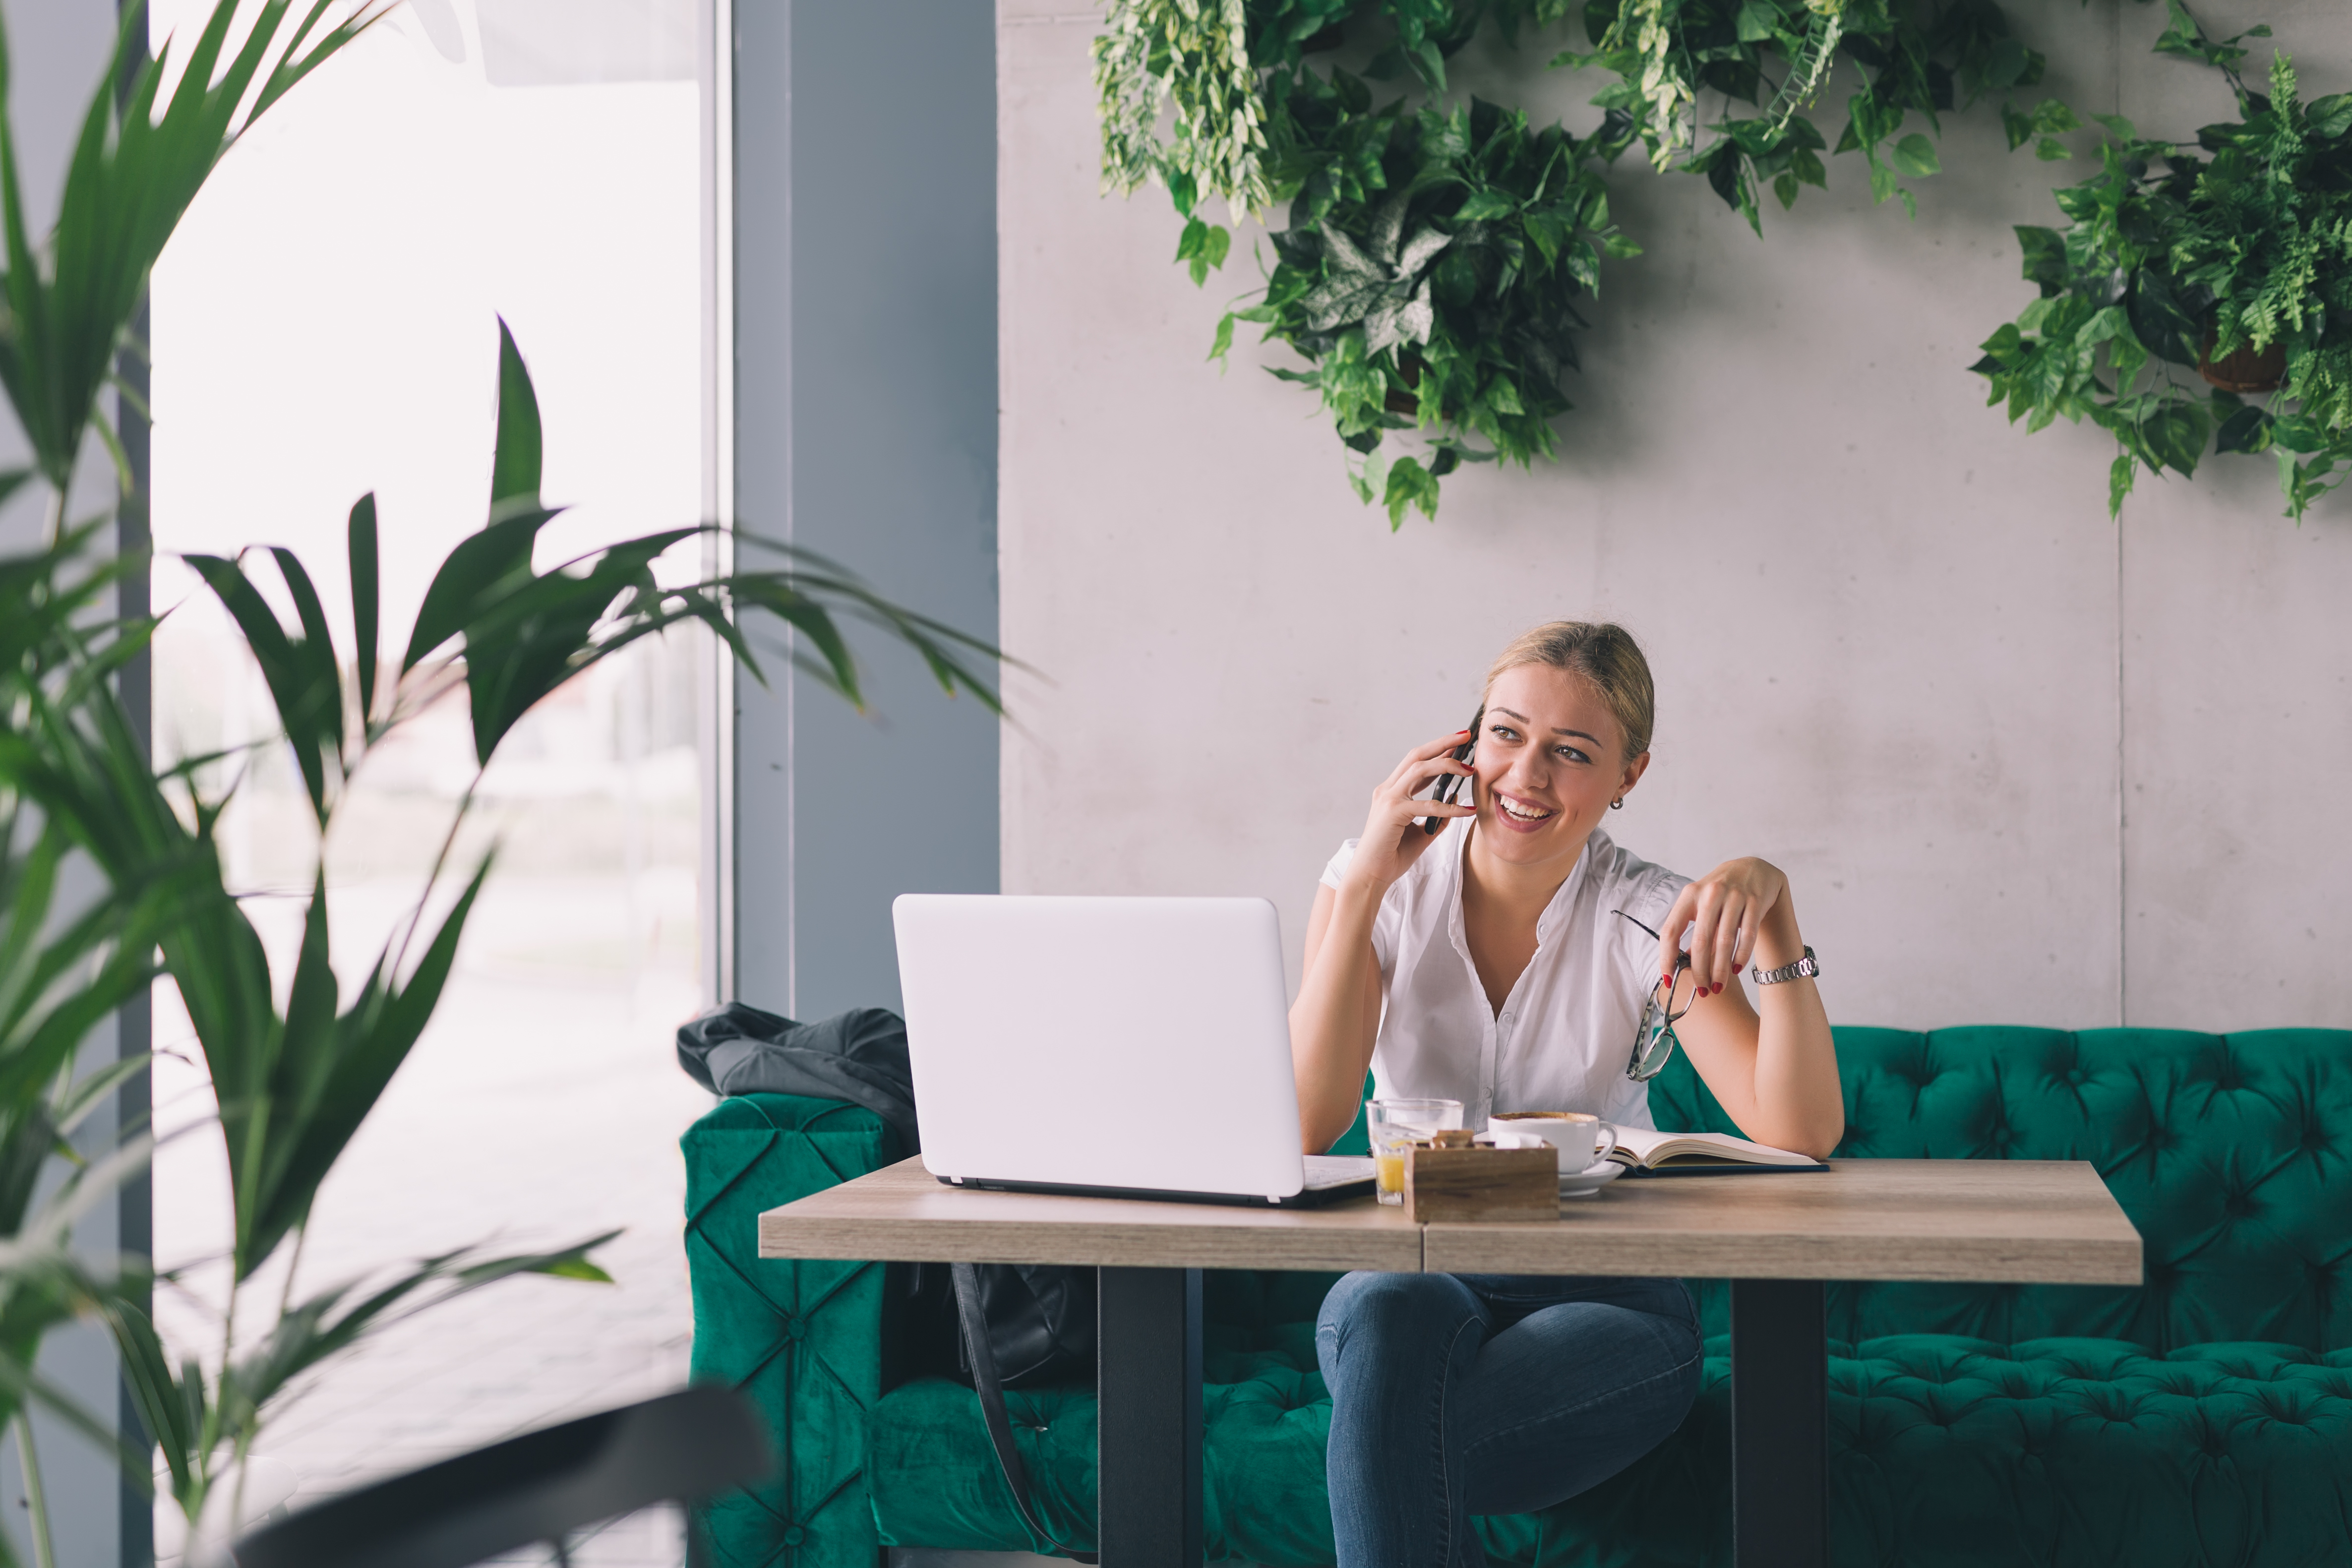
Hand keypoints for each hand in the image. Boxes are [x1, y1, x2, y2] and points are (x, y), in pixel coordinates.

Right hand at [1340, 729, 1477, 896]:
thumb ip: (1436, 817)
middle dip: (1443, 742)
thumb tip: (1455, 801)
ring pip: (1420, 769)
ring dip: (1447, 765)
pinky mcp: (1393, 812)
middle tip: (1467, 736)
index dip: (1438, 750)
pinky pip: (1428, 805)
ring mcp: (1388, 798)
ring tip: (1470, 769)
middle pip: (1417, 755)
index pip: (1417, 763)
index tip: (1460, 743)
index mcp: (1391, 792)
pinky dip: (1449, 808)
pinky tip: (1467, 811)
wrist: (1371, 876)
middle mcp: (1388, 790)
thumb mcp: (1421, 833)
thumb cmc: (1391, 855)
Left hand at [1659, 857, 1797, 995]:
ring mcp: (1734, 896)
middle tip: (1702, 991)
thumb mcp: (1702, 906)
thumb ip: (1694, 933)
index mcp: (1689, 895)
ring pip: (1724, 940)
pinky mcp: (1755, 901)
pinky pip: (1747, 934)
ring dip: (1720, 969)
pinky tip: (1736, 969)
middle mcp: (1710, 893)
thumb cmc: (1722, 893)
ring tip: (1718, 987)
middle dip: (1700, 971)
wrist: (1754, 869)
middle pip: (1700, 940)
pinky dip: (1741, 955)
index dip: (1666, 957)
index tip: (1669, 979)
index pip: (1670, 930)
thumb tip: (1685, 966)